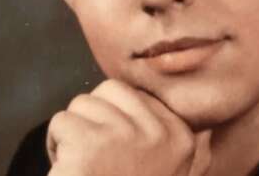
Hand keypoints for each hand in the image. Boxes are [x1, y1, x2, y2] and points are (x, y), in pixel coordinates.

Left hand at [46, 79, 211, 175]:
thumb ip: (194, 153)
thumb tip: (205, 132)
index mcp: (181, 139)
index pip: (138, 95)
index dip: (115, 118)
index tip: (116, 152)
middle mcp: (159, 133)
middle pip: (109, 91)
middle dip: (92, 116)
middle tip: (93, 153)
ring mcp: (125, 137)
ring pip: (81, 104)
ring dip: (71, 132)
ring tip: (80, 164)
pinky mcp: (89, 146)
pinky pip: (60, 122)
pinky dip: (54, 146)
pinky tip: (68, 171)